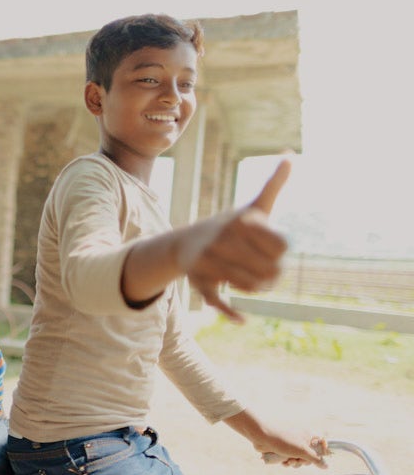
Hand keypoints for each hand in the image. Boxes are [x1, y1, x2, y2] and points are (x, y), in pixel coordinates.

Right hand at [178, 159, 290, 322]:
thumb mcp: (253, 206)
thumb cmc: (230, 227)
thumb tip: (290, 154)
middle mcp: (223, 238)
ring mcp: (209, 260)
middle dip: (271, 276)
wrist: (184, 243)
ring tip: (254, 284)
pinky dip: (229, 312)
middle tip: (266, 275)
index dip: (281, 255)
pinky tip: (242, 320)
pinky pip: (217, 300)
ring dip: (256, 289)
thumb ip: (273, 184)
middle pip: (269, 270)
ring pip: (248, 285)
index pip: (281, 247)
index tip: (273, 254)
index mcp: (241, 221)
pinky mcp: (198, 280)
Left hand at [226, 409, 326, 468]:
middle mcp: (300, 438)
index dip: (323, 450)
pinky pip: (289, 458)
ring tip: (289, 461)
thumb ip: (315, 459)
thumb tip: (326, 466)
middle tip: (299, 461)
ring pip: (299, 457)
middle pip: (310, 454)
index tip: (321, 458)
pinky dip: (287, 462)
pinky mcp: (282, 448)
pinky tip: (283, 462)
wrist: (260, 435)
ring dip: (295, 463)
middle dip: (305, 461)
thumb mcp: (302, 451)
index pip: (321, 442)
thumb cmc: (283, 440)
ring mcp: (291, 443)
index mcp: (308, 434)